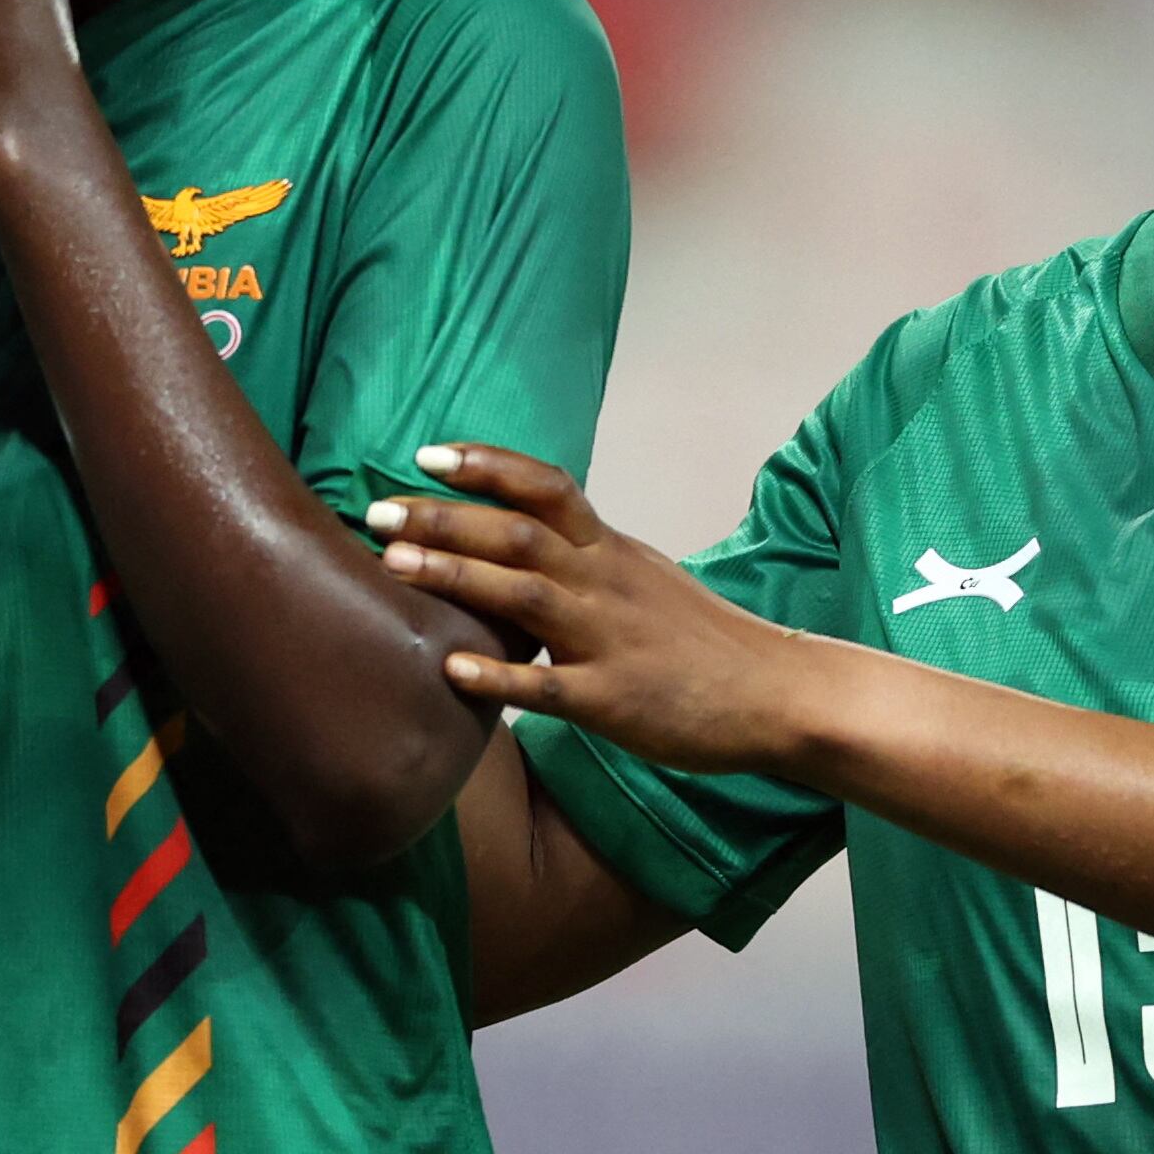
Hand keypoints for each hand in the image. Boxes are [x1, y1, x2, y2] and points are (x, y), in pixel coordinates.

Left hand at [366, 445, 804, 776]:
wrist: (776, 694)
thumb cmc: (704, 642)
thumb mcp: (645, 581)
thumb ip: (586, 563)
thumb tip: (524, 548)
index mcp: (612, 551)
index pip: (546, 486)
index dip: (486, 465)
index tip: (427, 453)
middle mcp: (605, 582)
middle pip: (518, 532)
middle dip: (443, 516)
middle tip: (376, 510)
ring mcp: (608, 639)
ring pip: (523, 594)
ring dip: (454, 575)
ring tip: (393, 564)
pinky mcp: (614, 699)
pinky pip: (547, 686)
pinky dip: (496, 676)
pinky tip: (449, 671)